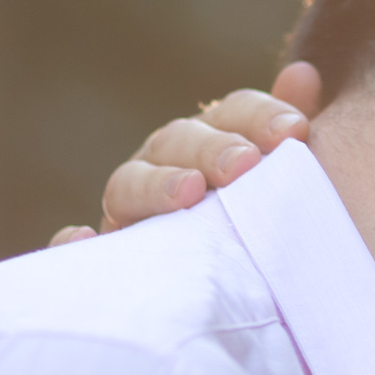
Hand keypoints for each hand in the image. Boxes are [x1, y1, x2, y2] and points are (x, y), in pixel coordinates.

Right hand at [51, 61, 322, 246]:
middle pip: (177, 143)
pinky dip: (70, 242)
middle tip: (247, 164)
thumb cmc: (258, 228)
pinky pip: (74, 251)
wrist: (228, 301)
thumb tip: (304, 73)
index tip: (297, 131)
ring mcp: (129, 211)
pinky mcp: (106, 259)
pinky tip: (83, 238)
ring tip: (191, 193)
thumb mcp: (281, 183)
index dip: (260, 115)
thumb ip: (288, 132)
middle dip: (212, 149)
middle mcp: (162, 167)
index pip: (231, 113)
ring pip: (127, 185)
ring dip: (156, 185)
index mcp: (211, 143)